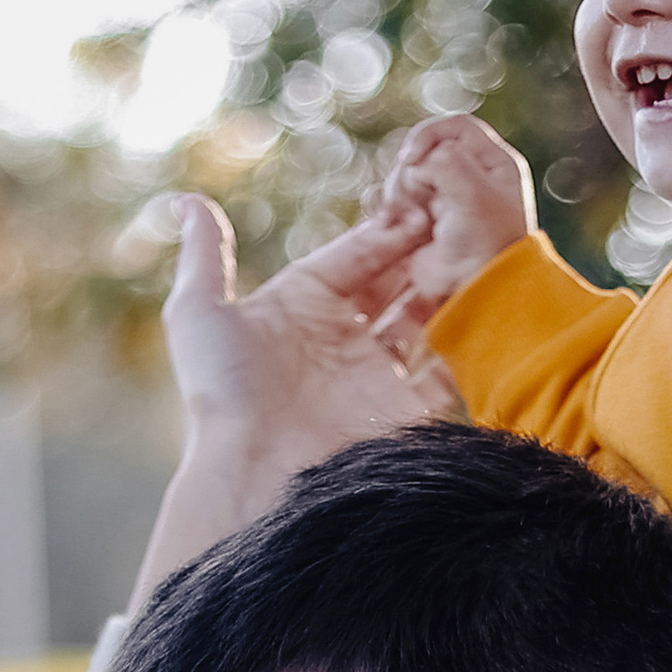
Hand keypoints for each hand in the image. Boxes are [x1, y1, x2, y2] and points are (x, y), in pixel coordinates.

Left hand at [131, 197, 457, 602]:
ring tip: (477, 259)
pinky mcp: (405, 414)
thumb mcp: (199, 313)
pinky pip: (446, 373)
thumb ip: (204, 255)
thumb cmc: (221, 393)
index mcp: (304, 303)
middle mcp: (345, 337)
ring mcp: (378, 375)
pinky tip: (487, 313)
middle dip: (427, 254)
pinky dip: (467, 345)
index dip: (388, 229)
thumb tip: (185, 200)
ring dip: (450, 291)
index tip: (422, 197)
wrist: (252, 473)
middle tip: (460, 223)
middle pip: (398, 283)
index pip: (358, 254)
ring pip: (428, 321)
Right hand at [366, 114, 538, 315]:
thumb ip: (444, 160)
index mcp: (491, 163)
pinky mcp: (418, 222)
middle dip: (411, 173)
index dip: (427, 136)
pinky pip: (390, 200)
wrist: (477, 293)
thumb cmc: (486, 246)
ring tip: (415, 223)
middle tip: (419, 203)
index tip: (414, 160)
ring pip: (402, 175)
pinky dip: (386, 209)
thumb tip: (415, 166)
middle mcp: (467, 177)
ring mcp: (441, 200)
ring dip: (398, 194)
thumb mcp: (473, 192)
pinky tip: (393, 224)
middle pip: (421, 150)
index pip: (452, 127)